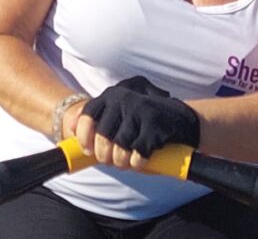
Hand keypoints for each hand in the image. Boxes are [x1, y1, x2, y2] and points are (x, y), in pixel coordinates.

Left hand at [77, 75, 198, 168]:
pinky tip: (142, 160)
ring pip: (119, 148)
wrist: (182, 118)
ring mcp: (139, 110)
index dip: (84, 136)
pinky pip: (138, 154)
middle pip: (103, 137)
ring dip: (122, 162)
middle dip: (106, 156)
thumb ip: (102, 121)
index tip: (88, 150)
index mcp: (112, 95)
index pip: (87, 115)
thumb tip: (75, 139)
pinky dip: (138, 163)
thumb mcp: (122, 113)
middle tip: (113, 161)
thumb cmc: (145, 121)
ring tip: (127, 161)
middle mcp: (123, 99)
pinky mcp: (154, 125)